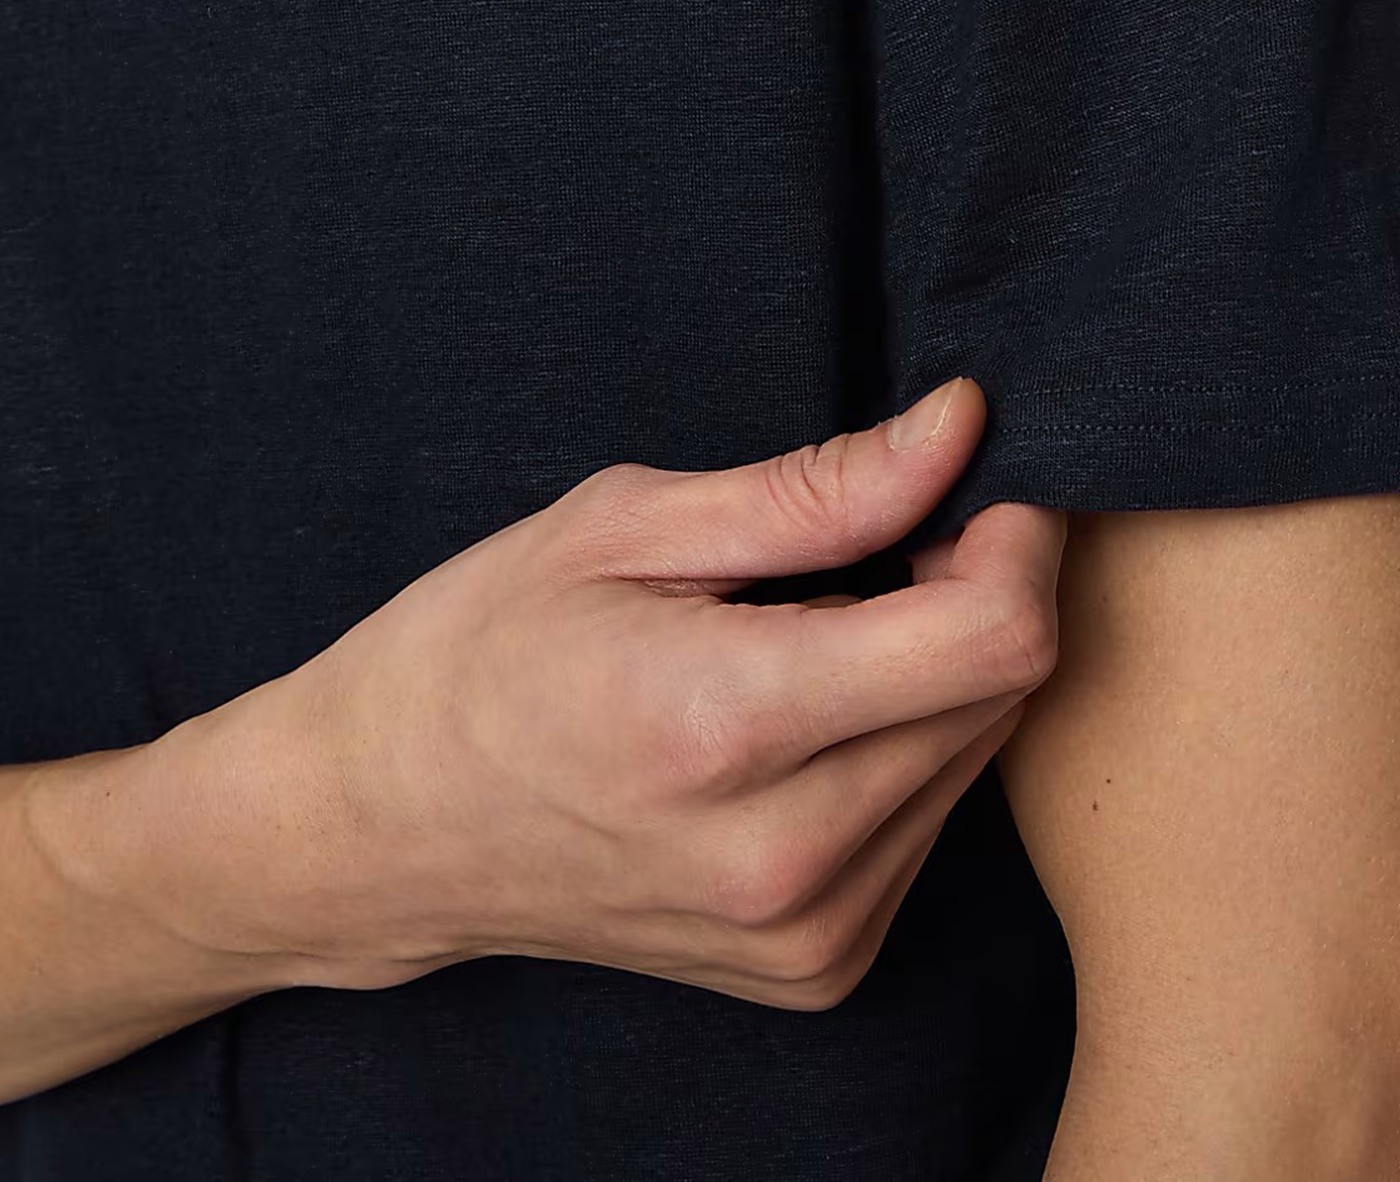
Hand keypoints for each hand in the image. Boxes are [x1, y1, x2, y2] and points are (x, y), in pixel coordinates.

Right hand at [247, 378, 1064, 1008]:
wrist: (384, 826)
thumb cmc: (482, 646)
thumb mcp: (623, 525)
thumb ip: (814, 490)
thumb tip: (960, 430)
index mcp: (725, 722)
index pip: (991, 638)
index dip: (1016, 536)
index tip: (975, 478)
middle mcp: (786, 854)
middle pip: (999, 693)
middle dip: (971, 587)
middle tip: (872, 537)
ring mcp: (806, 932)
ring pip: (976, 758)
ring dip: (935, 671)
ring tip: (811, 627)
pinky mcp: (816, 970)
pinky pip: (929, 825)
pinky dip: (899, 747)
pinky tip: (800, 714)